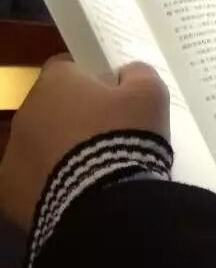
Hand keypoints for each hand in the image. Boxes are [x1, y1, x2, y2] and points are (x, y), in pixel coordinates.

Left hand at [0, 57, 169, 230]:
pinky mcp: (9, 192)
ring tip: (96, 170)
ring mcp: (13, 154)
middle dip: (75, 118)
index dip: (92, 79)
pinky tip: (77, 193)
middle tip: (109, 136)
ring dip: (61, 152)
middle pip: (52, 108)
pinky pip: (32, 181)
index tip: (114, 96)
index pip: (68, 68)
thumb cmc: (126, 135)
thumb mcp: (150, 93)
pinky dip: (50, 184)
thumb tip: (128, 74)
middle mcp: (26, 113)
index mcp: (54, 82)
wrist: (107, 199)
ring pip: (40, 145)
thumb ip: (138, 74)